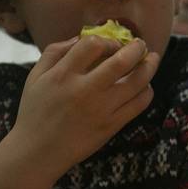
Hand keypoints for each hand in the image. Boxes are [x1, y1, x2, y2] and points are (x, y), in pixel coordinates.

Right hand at [0, 35, 157, 188]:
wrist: (38, 152)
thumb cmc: (35, 111)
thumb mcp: (35, 76)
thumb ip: (55, 52)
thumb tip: (80, 37)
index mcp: (62, 75)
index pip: (93, 45)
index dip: (107, 40)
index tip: (112, 44)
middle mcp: (84, 90)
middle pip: (121, 61)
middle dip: (137, 48)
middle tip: (142, 44)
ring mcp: (101, 109)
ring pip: (136, 82)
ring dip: (149, 67)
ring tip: (152, 60)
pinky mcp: (111, 126)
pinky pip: (138, 104)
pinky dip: (146, 91)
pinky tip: (145, 86)